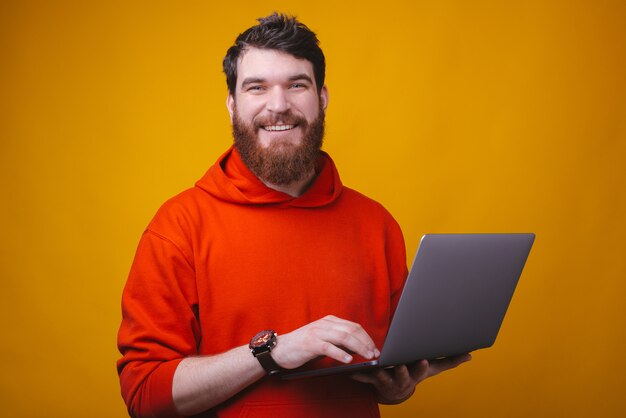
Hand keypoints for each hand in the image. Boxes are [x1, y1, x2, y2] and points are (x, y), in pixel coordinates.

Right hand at [270, 315, 379, 369]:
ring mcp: (317, 332)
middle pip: (351, 330)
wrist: (280, 349)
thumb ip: (339, 340)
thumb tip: (359, 347)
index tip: (375, 348)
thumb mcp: (324, 339)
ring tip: (367, 356)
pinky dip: (341, 353)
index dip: (367, 337)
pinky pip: (329, 347)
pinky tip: (349, 360)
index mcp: (330, 321)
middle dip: (366, 342)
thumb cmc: (303, 346)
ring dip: (358, 347)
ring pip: (343, 337)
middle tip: (374, 354)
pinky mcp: (310, 343)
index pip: (354, 326)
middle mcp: (325, 324)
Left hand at [351, 354, 471, 403]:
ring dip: (377, 372)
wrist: (394, 391)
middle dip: (400, 369)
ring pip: (382, 377)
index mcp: (416, 374)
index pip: (421, 370)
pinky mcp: (372, 381)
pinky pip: (364, 378)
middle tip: (398, 364)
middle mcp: (402, 380)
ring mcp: (387, 382)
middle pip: (402, 374)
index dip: (422, 366)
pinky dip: (358, 375)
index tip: (423, 360)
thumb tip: (470, 355)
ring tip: (374, 365)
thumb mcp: (431, 368)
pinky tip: (351, 371)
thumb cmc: (414, 372)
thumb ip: (449, 360)